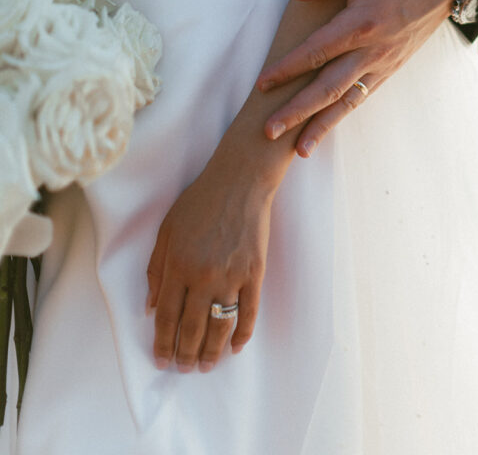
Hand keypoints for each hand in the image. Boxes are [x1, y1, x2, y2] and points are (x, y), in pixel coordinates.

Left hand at [146, 150, 272, 371]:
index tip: (161, 360)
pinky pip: (249, 312)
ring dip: (211, 352)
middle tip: (183, 369)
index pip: (166, 317)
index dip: (163, 343)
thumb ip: (156, 270)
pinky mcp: (254, 272)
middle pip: (192, 328)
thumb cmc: (199, 201)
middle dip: (185, 354)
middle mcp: (203, 276)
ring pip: (219, 327)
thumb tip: (151, 308)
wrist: (240, 181)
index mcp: (177, 265)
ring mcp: (231, 275)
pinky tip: (235, 346)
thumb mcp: (167, 230)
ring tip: (206, 365)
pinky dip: (243, 333)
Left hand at [258, 0, 461, 156]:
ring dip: (320, 125)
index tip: (262, 84)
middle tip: (268, 131)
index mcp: (361, 23)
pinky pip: (363, 96)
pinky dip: (343, 114)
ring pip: (347, 101)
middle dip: (296, 111)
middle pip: (328, 88)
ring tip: (298, 149)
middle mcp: (372, 50)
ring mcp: (384, 63)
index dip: (287, 69)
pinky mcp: (391, 68)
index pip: (316, 51)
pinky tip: (327, 126)